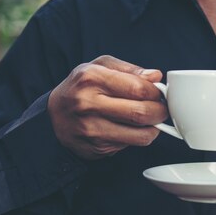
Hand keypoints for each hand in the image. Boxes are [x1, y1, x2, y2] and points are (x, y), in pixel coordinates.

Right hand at [48, 55, 167, 159]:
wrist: (53, 116)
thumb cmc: (81, 87)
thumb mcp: (99, 67)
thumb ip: (129, 69)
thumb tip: (155, 76)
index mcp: (91, 78)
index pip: (137, 88)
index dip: (155, 92)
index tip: (158, 93)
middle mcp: (88, 104)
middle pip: (141, 113)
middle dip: (160, 112)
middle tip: (162, 109)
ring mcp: (91, 129)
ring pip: (140, 135)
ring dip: (154, 128)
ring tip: (151, 120)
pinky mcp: (96, 147)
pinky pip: (130, 145)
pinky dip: (138, 137)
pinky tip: (132, 129)